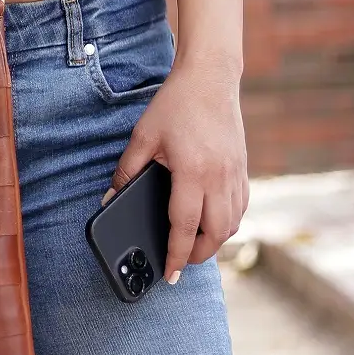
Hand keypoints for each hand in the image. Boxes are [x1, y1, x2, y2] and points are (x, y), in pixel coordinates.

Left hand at [105, 58, 248, 283]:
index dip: (177, 255)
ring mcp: (236, 174)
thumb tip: (109, 198)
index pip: (184, 226)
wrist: (210, 78)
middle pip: (215, 233)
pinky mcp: (244, 168)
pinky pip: (241, 207)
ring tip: (194, 246)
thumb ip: (126, 171)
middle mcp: (220, 178)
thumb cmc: (175, 105)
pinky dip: (229, 222)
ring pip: (232, 223)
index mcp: (193, 172)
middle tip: (180, 263)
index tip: (170, 275)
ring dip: (215, 240)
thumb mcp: (143, 136)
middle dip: (198, 255)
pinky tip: (214, 222)